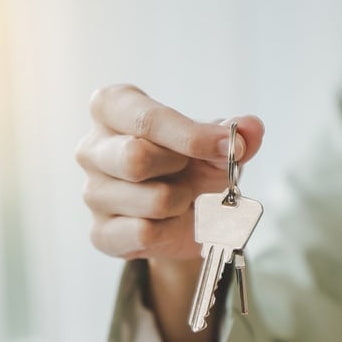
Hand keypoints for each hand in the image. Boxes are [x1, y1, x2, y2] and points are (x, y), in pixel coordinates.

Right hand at [76, 84, 264, 262]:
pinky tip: (168, 223)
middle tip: (189, 171)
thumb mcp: (216, 144)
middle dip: (180, 170)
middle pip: (135, 158)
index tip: (231, 148)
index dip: (192, 136)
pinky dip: (171, 230)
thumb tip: (250, 129)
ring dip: (181, 203)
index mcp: (112, 108)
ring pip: (150, 201)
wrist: (188, 216)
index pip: (145, 120)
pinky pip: (144, 233)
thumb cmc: (192, 166)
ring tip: (179, 198)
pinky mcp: (101, 233)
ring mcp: (92, 193)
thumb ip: (235, 133)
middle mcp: (91, 148)